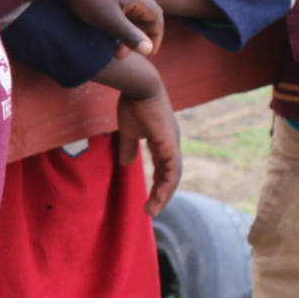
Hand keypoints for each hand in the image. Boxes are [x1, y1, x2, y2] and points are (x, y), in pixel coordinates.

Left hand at [9, 0, 162, 54]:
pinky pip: (116, 2)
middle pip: (143, 14)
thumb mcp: (108, 21)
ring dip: (124, 28)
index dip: (155, 37)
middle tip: (120, 54)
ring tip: (110, 43)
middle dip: (135, 36)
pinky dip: (114, 17)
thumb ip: (130, 36)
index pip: (156, 17)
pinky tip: (101, 26)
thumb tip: (149, 50)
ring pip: (128, 9)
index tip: (148, 53)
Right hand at [115, 86, 181, 216]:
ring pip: (172, 176)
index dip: (156, 184)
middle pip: (169, 176)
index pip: (162, 168)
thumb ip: (128, 147)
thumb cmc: (133, 104)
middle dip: (160, 194)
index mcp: (162, 141)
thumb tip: (125, 164)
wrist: (139, 86)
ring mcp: (173, 144)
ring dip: (163, 195)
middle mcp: (171, 144)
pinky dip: (167, 185)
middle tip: (150, 211)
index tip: (148, 200)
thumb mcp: (128, 131)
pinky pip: (172, 170)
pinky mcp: (170, 144)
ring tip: (152, 210)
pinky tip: (159, 196)